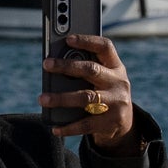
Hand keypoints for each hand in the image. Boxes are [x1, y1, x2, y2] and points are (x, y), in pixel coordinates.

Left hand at [44, 31, 138, 146]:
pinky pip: (86, 124)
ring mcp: (117, 103)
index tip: (68, 38)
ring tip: (43, 98)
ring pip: (86, 97)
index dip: (87, 41)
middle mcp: (119, 83)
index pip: (105, 47)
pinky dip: (68, 127)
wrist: (125, 123)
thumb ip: (86, 69)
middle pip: (91, 70)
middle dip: (67, 66)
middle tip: (46, 64)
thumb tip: (55, 64)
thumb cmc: (104, 92)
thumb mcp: (103, 78)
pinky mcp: (111, 122)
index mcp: (116, 67)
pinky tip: (55, 128)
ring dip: (62, 98)